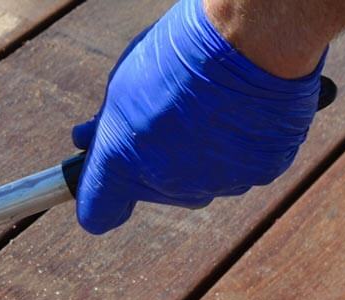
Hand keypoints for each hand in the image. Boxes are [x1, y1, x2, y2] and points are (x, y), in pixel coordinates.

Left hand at [73, 0, 323, 234]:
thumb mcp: (123, 85)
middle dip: (158, 160)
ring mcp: (216, 184)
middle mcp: (167, 185)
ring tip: (212, 106)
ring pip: (204, 180)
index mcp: (121, 166)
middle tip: (171, 116)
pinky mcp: (260, 174)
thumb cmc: (179, 55)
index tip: (109, 180)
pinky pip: (244, 168)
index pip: (98, 214)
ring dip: (203, 154)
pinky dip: (243, 146)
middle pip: (157, 189)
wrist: (251, 41)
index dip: (103, 197)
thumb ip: (106, 124)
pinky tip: (244, 111)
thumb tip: (85, 140)